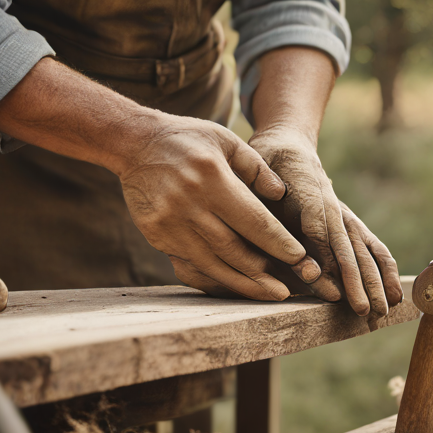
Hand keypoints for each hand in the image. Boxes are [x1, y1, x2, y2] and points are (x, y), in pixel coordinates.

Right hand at [119, 114, 320, 300]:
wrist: (133, 144)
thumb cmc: (187, 139)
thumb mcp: (225, 139)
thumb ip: (256, 166)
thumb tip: (280, 194)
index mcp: (212, 177)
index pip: (253, 220)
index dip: (278, 243)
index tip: (299, 258)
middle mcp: (189, 204)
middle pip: (233, 249)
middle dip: (262, 273)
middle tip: (285, 291)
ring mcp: (170, 223)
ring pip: (211, 263)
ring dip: (241, 282)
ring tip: (266, 294)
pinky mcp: (157, 234)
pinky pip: (189, 263)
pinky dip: (213, 276)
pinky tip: (232, 284)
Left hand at [249, 129, 402, 314]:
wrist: (288, 144)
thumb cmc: (265, 163)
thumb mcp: (256, 176)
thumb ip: (265, 199)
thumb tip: (281, 222)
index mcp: (305, 193)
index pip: (316, 231)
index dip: (324, 260)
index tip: (332, 290)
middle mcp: (331, 207)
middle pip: (347, 246)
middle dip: (358, 281)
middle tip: (366, 312)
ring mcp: (343, 215)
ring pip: (364, 249)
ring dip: (376, 280)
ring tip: (387, 310)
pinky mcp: (347, 221)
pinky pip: (372, 245)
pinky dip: (384, 268)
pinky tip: (395, 291)